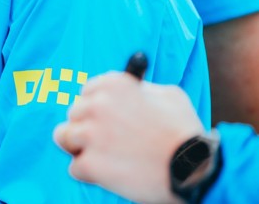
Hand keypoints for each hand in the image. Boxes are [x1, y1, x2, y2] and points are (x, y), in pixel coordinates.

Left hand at [53, 72, 205, 203]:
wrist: (194, 169)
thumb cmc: (184, 132)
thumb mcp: (168, 95)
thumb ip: (140, 88)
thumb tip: (131, 86)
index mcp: (113, 83)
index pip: (86, 92)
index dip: (96, 107)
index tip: (106, 118)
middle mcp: (97, 104)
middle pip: (73, 114)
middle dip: (87, 127)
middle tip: (108, 141)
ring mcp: (91, 134)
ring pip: (64, 137)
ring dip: (79, 147)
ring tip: (103, 156)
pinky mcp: (90, 164)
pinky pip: (74, 167)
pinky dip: (90, 174)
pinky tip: (112, 174)